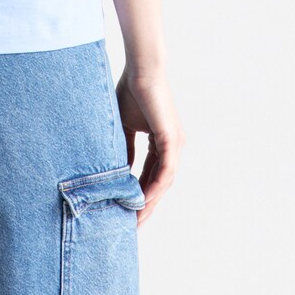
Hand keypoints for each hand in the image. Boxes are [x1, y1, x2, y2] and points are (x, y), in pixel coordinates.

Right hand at [115, 67, 183, 228]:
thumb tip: (119, 171)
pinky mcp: (172, 140)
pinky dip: (155, 186)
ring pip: (164, 181)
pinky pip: (165, 171)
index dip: (140, 192)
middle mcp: (172, 146)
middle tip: (133, 224)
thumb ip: (124, 148)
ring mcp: (174, 144)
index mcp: (161, 141)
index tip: (126, 208)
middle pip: (160, 183)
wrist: (141, 70)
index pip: (151, 173)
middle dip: (147, 204)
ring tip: (136, 217)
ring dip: (151, 200)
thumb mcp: (125, 127)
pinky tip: (143, 199)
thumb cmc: (131, 91)